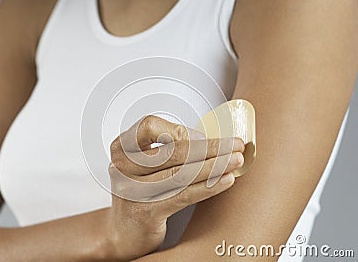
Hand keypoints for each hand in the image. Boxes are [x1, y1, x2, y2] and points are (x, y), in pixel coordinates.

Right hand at [106, 115, 244, 260]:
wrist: (123, 232)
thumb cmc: (139, 193)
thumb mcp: (144, 166)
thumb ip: (167, 150)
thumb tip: (209, 140)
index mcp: (122, 148)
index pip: (150, 126)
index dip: (178, 130)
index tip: (203, 135)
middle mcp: (123, 167)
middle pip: (172, 150)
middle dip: (211, 146)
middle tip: (235, 144)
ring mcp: (132, 190)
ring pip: (181, 173)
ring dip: (215, 165)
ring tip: (236, 160)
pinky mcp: (146, 212)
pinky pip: (184, 196)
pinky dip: (208, 187)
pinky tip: (225, 180)